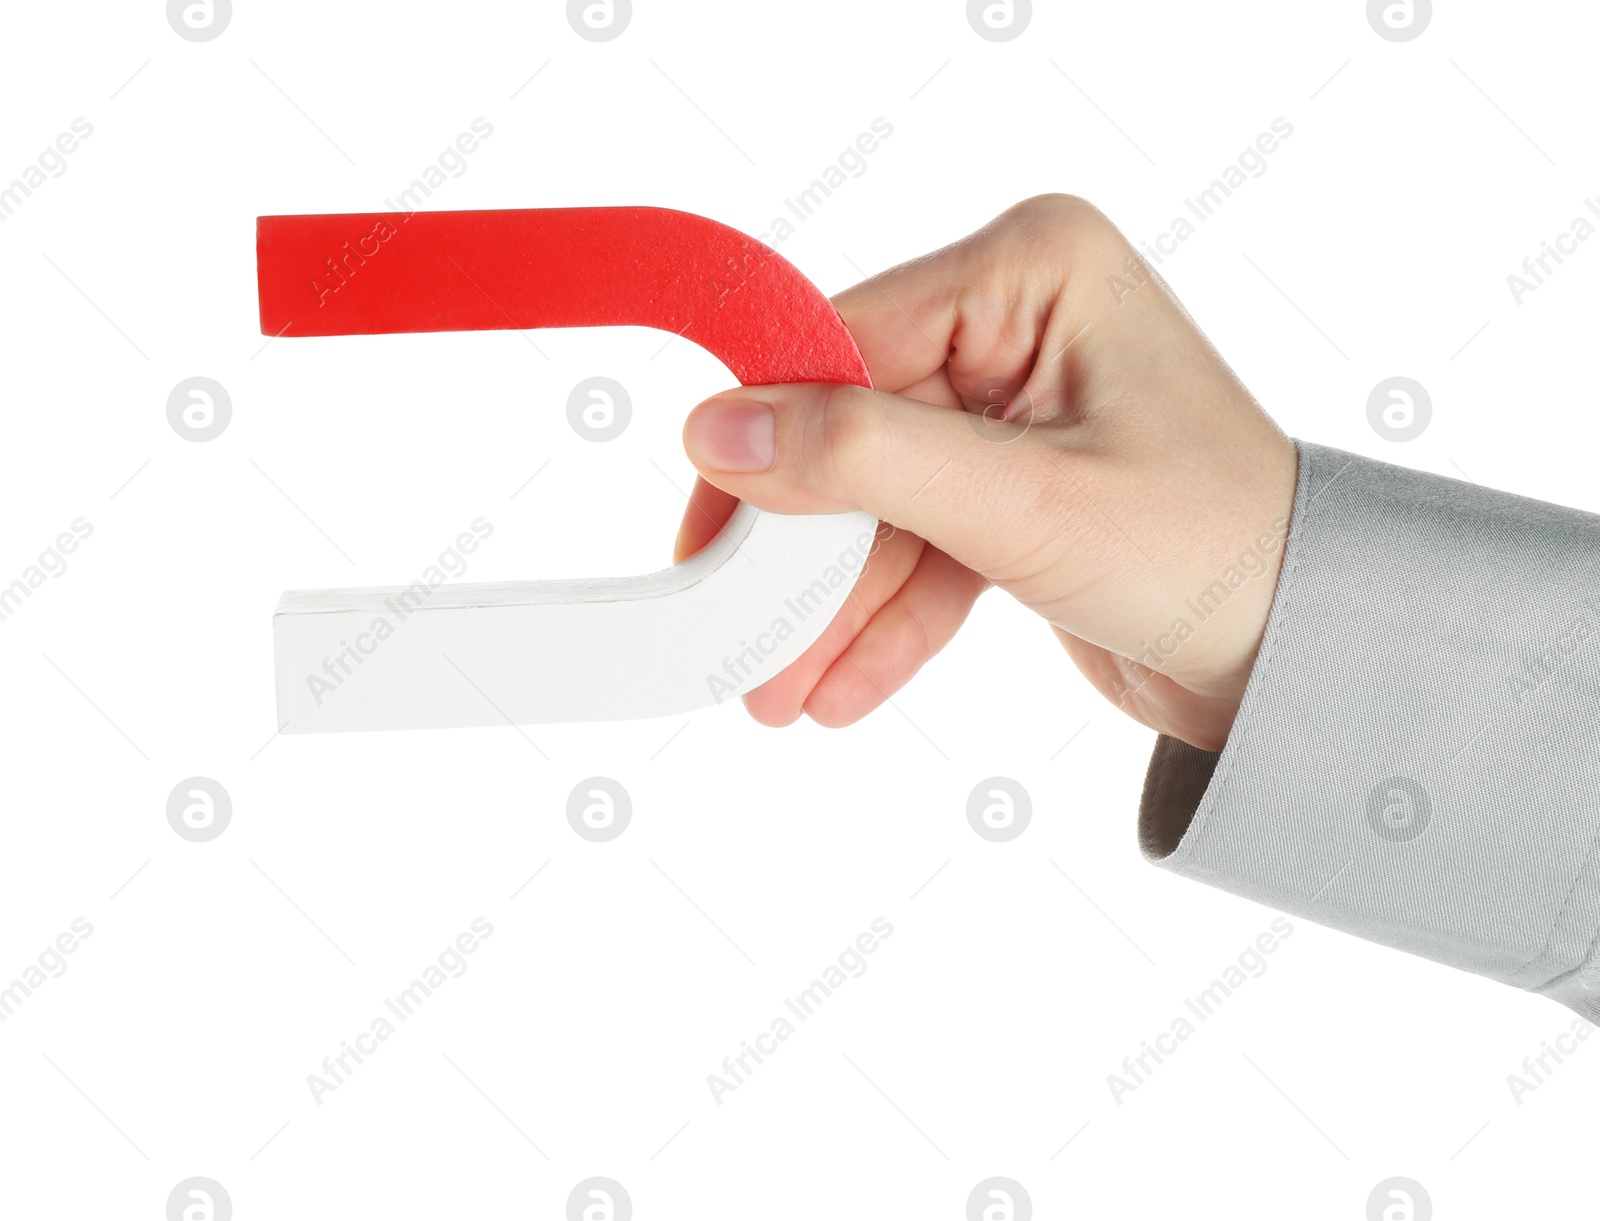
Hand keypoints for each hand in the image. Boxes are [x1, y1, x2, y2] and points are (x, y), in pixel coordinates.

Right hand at [674, 195, 1297, 751]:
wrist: (1307, 656)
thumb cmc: (1214, 552)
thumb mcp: (1024, 503)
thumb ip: (862, 459)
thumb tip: (721, 429)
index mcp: (1034, 271)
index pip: (850, 342)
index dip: (770, 441)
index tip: (707, 528)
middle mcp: (1019, 324)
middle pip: (854, 432)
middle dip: (804, 551)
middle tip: (739, 633)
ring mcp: (1015, 408)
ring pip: (881, 502)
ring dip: (834, 603)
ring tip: (779, 692)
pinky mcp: (1015, 486)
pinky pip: (922, 544)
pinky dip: (886, 616)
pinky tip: (839, 686)